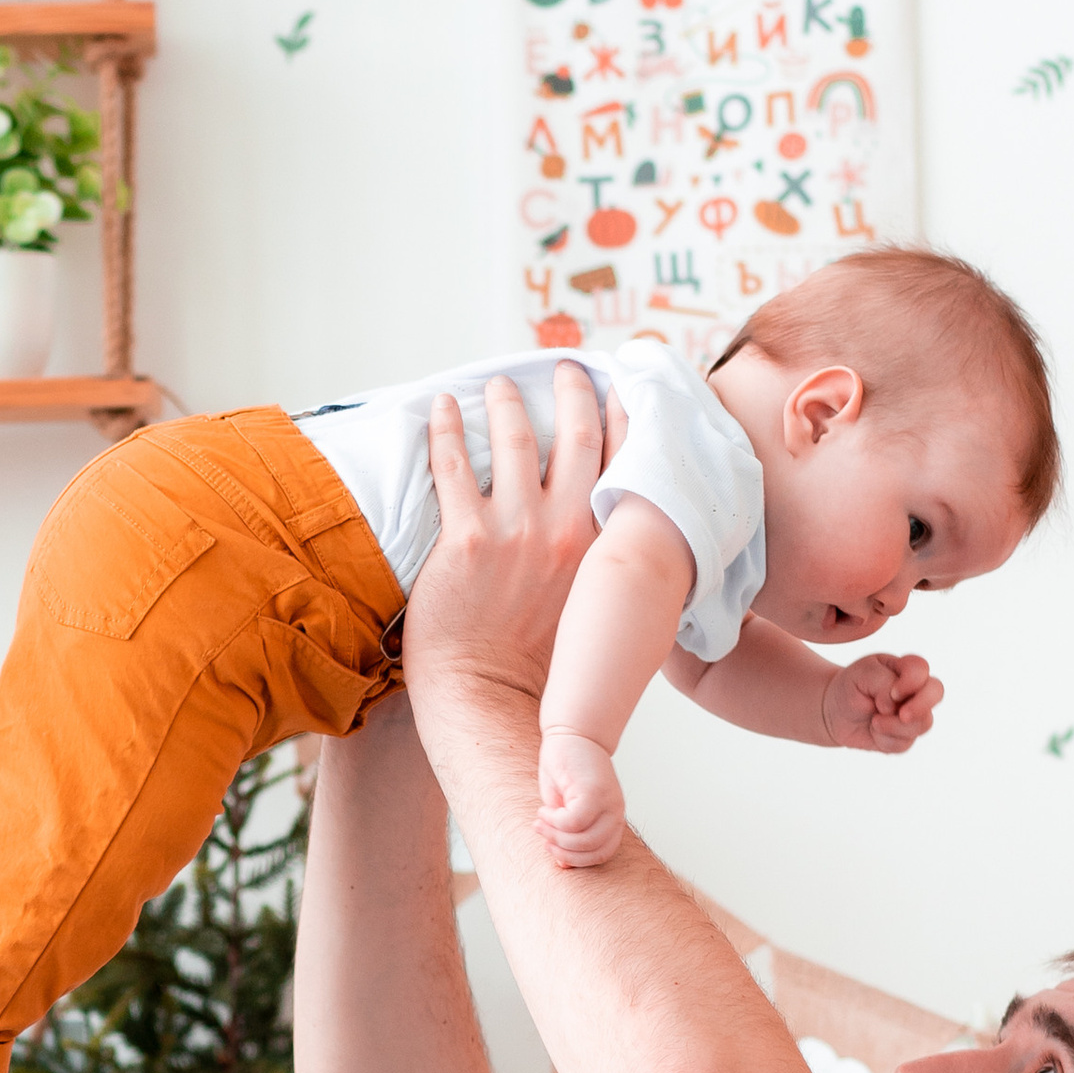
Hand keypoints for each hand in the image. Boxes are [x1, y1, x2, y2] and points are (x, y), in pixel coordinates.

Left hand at [405, 365, 604, 707]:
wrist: (490, 703)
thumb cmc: (544, 674)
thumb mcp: (603, 618)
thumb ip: (615, 575)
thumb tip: (629, 554)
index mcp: (608, 547)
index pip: (624, 460)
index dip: (622, 414)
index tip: (618, 385)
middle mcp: (570, 528)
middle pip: (577, 435)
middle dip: (573, 392)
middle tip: (567, 369)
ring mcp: (518, 529)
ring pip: (516, 440)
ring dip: (508, 403)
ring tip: (500, 385)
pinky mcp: (467, 538)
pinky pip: (454, 466)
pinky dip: (448, 430)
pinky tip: (444, 408)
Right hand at [537, 728, 625, 867]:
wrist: (570, 734)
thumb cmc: (565, 771)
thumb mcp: (564, 809)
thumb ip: (567, 835)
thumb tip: (563, 866)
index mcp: (611, 818)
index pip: (601, 854)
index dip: (575, 859)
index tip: (552, 849)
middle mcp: (615, 811)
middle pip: (594, 851)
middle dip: (563, 851)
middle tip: (542, 836)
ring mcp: (608, 801)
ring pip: (585, 840)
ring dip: (557, 837)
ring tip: (541, 822)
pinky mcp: (595, 791)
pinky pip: (575, 822)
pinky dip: (555, 822)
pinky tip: (544, 809)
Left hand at [820, 652, 941, 754]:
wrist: (834, 712)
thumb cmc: (851, 686)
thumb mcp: (862, 675)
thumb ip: (883, 683)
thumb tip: (896, 706)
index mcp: (905, 668)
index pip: (921, 669)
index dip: (911, 682)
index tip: (893, 692)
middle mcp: (915, 690)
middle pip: (937, 692)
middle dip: (921, 706)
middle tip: (902, 715)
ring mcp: (913, 714)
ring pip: (923, 724)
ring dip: (895, 726)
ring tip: (874, 721)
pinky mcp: (904, 737)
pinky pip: (904, 744)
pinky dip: (885, 740)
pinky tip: (874, 731)